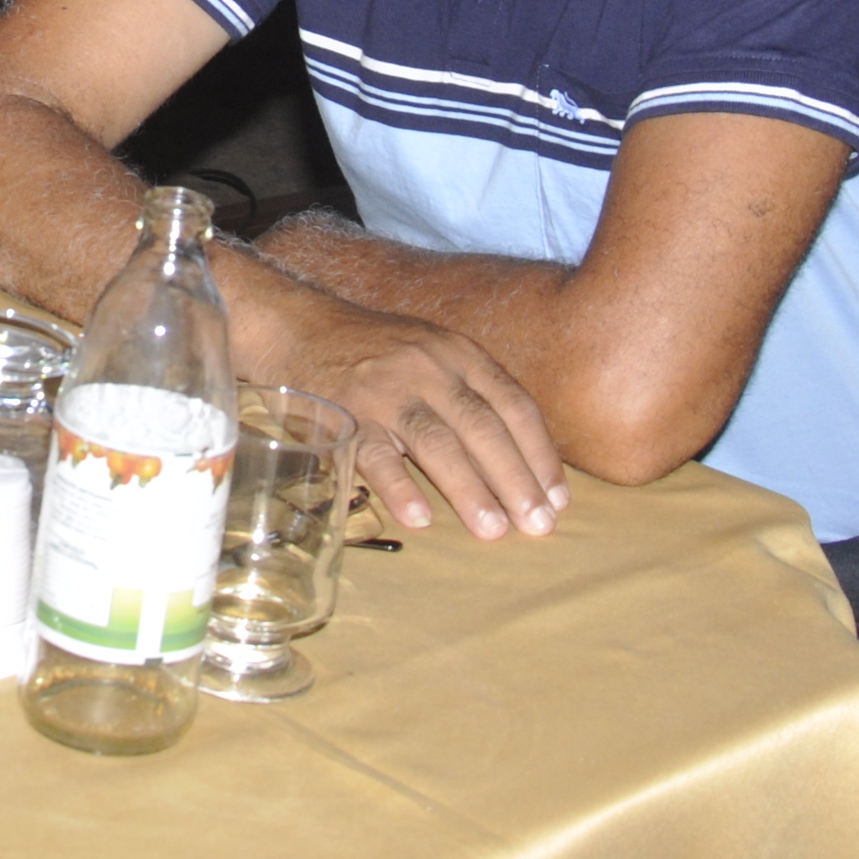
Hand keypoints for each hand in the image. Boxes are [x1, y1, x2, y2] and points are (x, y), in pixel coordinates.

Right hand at [266, 285, 567, 540]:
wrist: (300, 328)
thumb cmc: (379, 352)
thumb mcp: (435, 353)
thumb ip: (474, 393)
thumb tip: (522, 460)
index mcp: (459, 354)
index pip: (513, 404)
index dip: (540, 453)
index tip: (558, 497)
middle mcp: (429, 369)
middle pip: (483, 427)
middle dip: (516, 479)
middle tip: (538, 524)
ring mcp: (386, 392)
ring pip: (436, 442)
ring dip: (469, 489)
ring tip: (494, 530)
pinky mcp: (345, 416)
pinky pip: (375, 455)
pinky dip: (399, 486)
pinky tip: (419, 518)